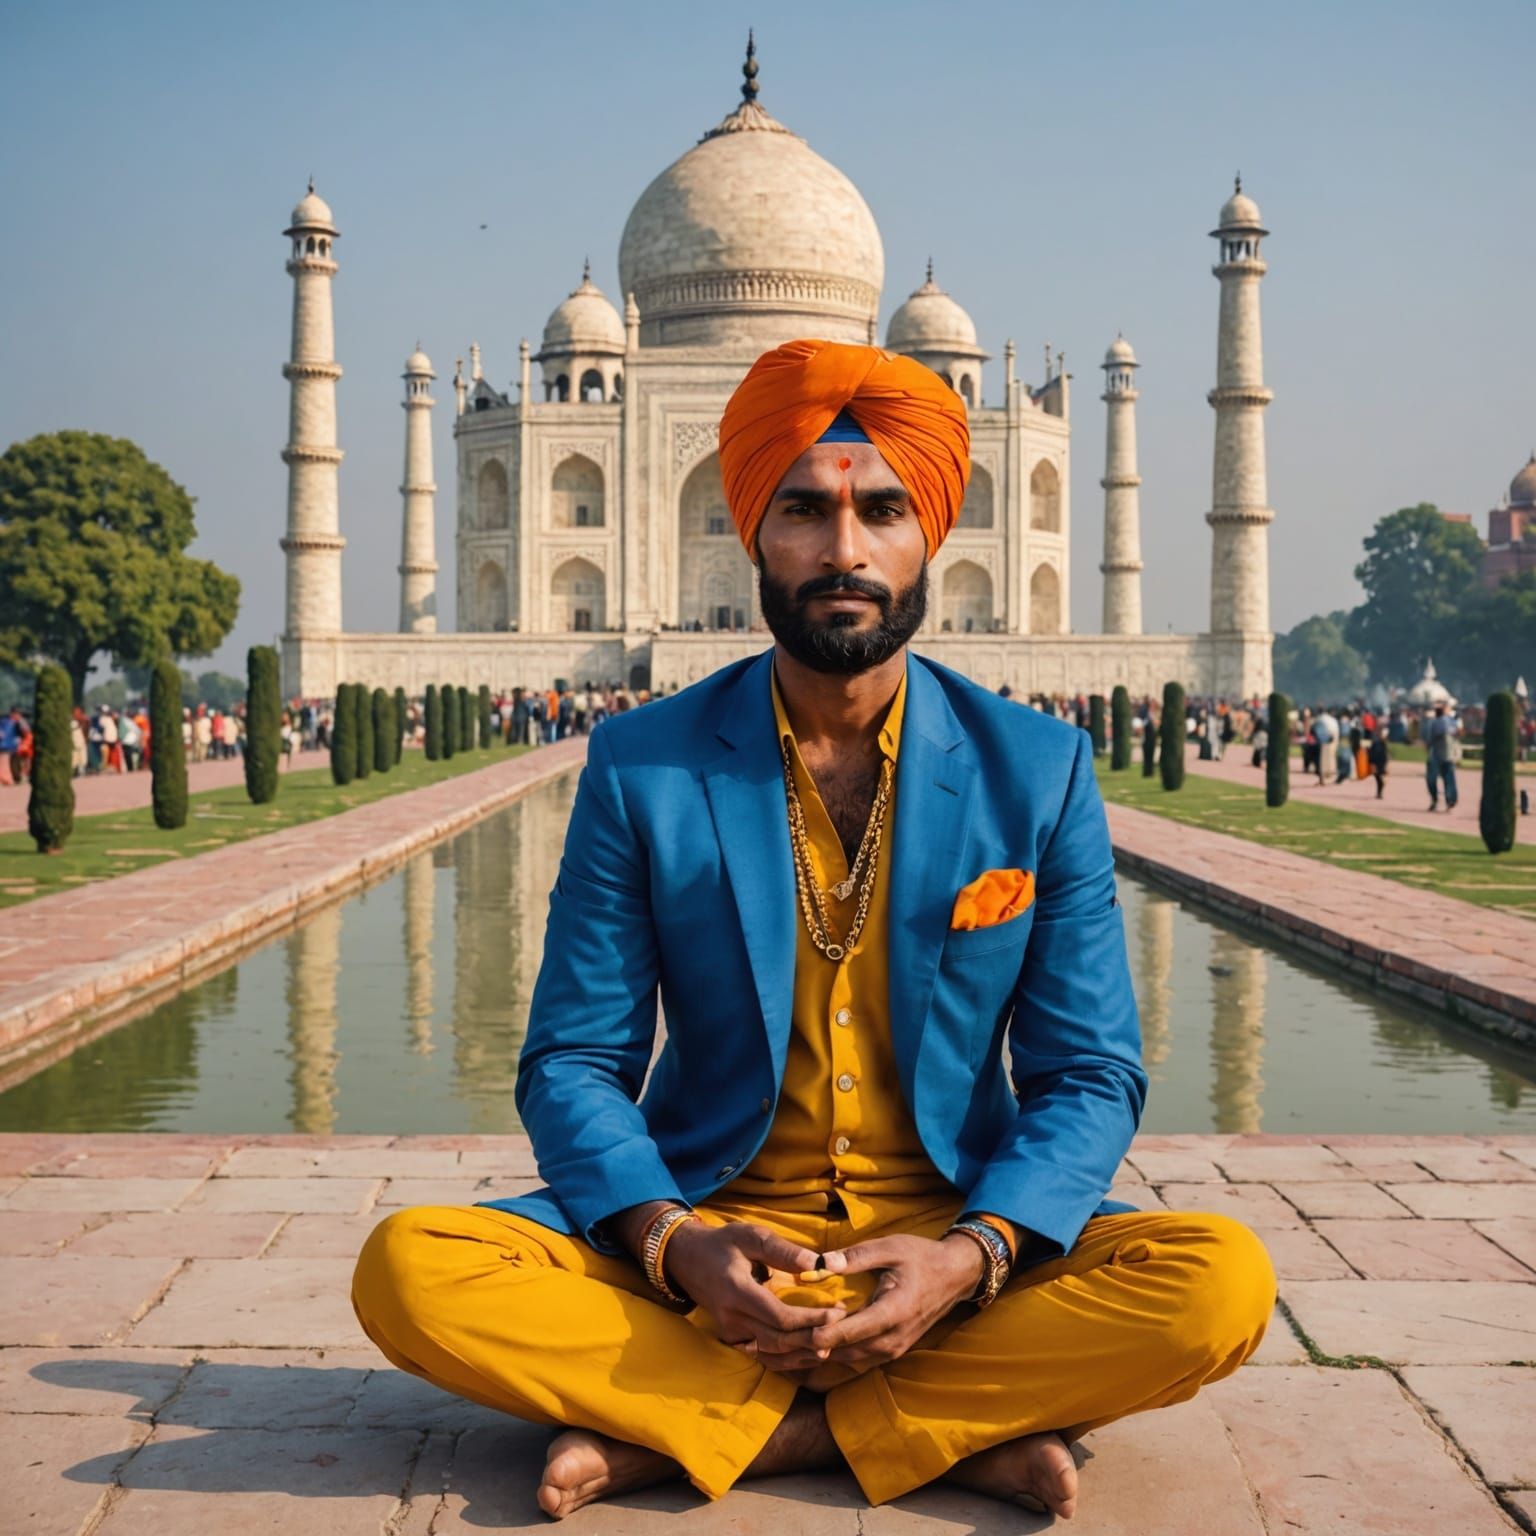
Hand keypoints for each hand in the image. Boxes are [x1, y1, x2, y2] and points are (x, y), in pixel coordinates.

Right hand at [664, 1220, 848, 1372]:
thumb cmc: (722, 1244)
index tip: (838, 1310)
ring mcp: (731, 1332)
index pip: (780, 1317)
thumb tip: (817, 1264)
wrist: (687, 1259)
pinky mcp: (734, 1339)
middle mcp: (733, 1318)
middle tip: (842, 1326)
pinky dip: (789, 1359)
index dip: (811, 1319)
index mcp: (737, 1291)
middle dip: (813, 1337)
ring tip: (833, 1343)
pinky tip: (811, 1353)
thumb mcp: (750, 1235)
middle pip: (779, 1341)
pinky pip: (764, 1355)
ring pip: (772, 1354)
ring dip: (804, 1354)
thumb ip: (783, 1251)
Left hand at [805, 1233, 983, 1377]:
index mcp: (894, 1311)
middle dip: (814, 1349)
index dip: (823, 1335)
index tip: (795, 1334)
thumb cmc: (921, 1257)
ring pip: (850, 1360)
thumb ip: (855, 1256)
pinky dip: (836, 1355)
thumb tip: (820, 1262)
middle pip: (847, 1351)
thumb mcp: (890, 1247)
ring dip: (822, 1356)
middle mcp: (894, 1338)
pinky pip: (859, 1360)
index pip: (852, 1331)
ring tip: (788, 1350)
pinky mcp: (893, 1351)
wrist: (955, 1276)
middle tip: (780, 1345)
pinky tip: (812, 1348)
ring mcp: (894, 1349)